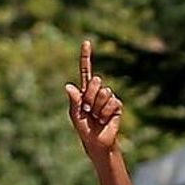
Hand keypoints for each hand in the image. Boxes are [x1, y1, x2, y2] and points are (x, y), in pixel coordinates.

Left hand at [65, 40, 122, 156]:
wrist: (97, 142)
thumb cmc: (84, 129)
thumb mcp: (75, 115)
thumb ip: (73, 101)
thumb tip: (68, 86)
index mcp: (84, 90)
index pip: (85, 70)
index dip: (86, 56)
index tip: (86, 42)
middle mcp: (97, 91)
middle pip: (96, 81)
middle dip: (90, 96)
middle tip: (88, 110)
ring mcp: (108, 97)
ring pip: (104, 92)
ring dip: (98, 107)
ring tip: (96, 117)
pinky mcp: (117, 105)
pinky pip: (112, 102)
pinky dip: (106, 113)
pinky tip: (105, 119)